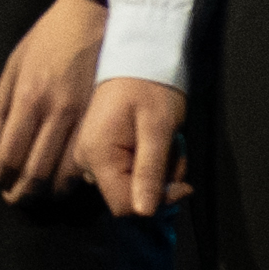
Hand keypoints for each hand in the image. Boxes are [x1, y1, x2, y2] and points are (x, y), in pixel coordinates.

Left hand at [0, 0, 108, 204]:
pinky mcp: (107, 117)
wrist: (97, 13)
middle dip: (24, 193)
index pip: (11, 154)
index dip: (3, 178)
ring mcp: (86, 116)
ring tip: (41, 196)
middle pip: (38, 171)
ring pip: (67, 172)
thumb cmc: (51, 38)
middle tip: (17, 201)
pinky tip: (70, 181)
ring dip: (51, 192)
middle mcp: (57, 112)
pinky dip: (79, 178)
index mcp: (29, 97)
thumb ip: (1, 108)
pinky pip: (93, 158)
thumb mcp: (15, 64)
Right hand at [72, 72, 189, 220]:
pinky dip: (148, 162)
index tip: (181, 183)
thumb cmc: (150, 87)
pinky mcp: (99, 151)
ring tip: (166, 141)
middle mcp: (86, 160)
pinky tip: (154, 140)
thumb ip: (150, 172)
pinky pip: (127, 171)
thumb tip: (145, 212)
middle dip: (160, 181)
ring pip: (131, 185)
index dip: (157, 202)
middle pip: (129, 196)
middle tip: (172, 149)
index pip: (124, 205)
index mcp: (97, 155)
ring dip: (158, 171)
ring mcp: (91, 156)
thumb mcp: (158, 128)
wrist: (137, 57)